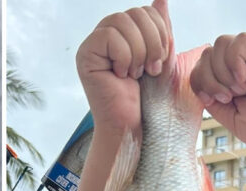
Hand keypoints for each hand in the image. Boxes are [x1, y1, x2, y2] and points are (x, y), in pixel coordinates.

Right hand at [75, 0, 171, 133]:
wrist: (131, 124)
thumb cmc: (146, 98)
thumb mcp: (160, 58)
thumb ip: (160, 29)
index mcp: (125, 33)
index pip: (146, 11)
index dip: (160, 33)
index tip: (159, 61)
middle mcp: (106, 34)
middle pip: (135, 13)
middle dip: (152, 42)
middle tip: (150, 69)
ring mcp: (94, 44)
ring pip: (122, 22)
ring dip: (138, 52)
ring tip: (136, 74)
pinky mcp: (85, 55)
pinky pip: (109, 36)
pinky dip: (123, 57)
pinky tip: (120, 75)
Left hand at [190, 33, 245, 157]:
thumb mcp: (233, 121)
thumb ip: (214, 103)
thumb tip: (199, 84)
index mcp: (228, 86)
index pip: (199, 69)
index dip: (198, 82)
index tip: (213, 101)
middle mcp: (239, 71)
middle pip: (207, 54)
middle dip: (207, 77)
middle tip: (227, 98)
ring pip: (221, 43)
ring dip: (220, 69)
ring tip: (237, 90)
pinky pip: (243, 40)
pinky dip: (235, 58)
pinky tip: (243, 79)